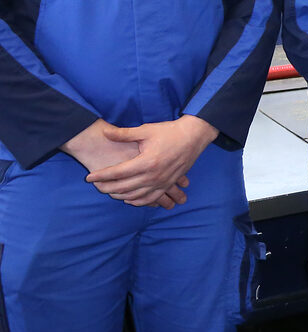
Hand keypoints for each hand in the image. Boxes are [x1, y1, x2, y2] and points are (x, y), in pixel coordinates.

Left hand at [64, 120, 185, 208]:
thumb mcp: (146, 130)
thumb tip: (104, 133)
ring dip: (120, 196)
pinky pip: (151, 198)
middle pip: (123, 187)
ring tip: (108, 192)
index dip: (101, 175)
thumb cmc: (169, 131)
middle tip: (95, 185)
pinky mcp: (169, 184)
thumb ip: (124, 134)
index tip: (88, 177)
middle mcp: (154, 175)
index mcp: (146, 161)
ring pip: (136, 196)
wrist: (194, 136)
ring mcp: (162, 182)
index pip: (117, 173)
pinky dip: (138, 201)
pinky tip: (128, 199)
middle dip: (106, 187)